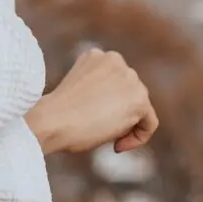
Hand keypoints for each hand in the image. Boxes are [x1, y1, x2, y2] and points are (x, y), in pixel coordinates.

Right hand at [25, 47, 157, 154]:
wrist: (53, 120)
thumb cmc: (56, 114)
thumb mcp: (78, 92)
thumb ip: (99, 91)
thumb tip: (115, 106)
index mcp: (96, 56)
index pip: (114, 81)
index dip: (106, 103)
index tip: (92, 117)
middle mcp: (116, 60)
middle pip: (129, 93)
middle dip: (117, 112)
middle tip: (97, 128)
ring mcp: (129, 77)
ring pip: (139, 107)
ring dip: (125, 125)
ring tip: (102, 134)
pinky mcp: (139, 98)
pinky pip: (149, 123)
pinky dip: (138, 137)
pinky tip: (116, 145)